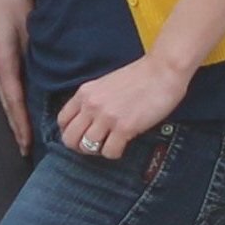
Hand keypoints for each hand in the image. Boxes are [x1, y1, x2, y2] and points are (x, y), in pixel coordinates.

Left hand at [53, 49, 190, 161]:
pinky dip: (114, 153)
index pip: (62, 120)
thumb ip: (93, 100)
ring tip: (110, 145)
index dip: (70, 132)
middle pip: (70, 138)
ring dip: (98, 151)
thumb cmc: (139, 77)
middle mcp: (91, 105)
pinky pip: (109, 152)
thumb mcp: (105, 84)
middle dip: (80, 147)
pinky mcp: (124, 127)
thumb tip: (88, 121)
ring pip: (87, 147)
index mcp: (85, 93)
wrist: (163, 71)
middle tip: (94, 146)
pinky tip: (123, 145)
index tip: (81, 136)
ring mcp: (106, 117)